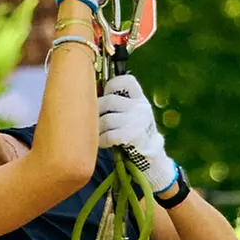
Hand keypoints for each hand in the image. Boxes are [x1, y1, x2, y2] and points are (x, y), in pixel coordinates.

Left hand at [97, 75, 180, 195]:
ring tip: (96, 135)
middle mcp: (141, 107)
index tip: (105, 95)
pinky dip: (101, 141)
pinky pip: (108, 135)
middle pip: (108, 101)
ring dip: (96, 130)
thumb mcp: (131, 114)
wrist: (151, 159)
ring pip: (105, 119)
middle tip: (92, 122)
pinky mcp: (133, 136)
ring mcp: (138, 121)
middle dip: (96, 112)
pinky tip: (102, 143)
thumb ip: (117, 104)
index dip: (111, 85)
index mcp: (140, 98)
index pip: (126, 81)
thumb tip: (88, 94)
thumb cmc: (134, 134)